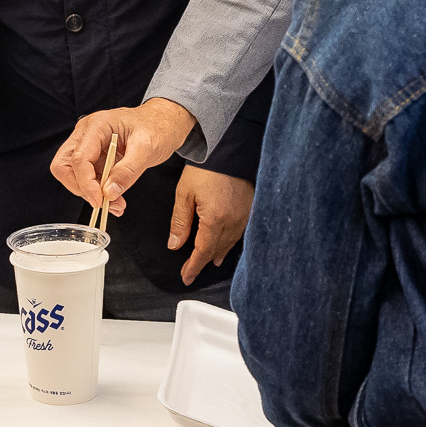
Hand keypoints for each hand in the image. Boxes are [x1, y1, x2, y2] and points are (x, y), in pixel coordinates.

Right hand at [50, 99, 197, 215]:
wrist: (164, 122)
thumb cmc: (157, 127)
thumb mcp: (148, 148)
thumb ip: (128, 170)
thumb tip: (109, 192)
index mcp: (97, 125)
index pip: (79, 157)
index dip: (86, 183)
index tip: (100, 200)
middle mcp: (87, 133)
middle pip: (64, 165)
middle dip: (80, 187)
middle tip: (101, 202)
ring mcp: (89, 145)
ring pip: (74, 174)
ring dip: (91, 193)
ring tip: (116, 205)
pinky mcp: (95, 156)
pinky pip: (88, 178)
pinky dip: (99, 192)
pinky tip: (116, 200)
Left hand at [170, 165, 252, 284]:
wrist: (230, 149)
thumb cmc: (206, 168)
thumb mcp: (184, 194)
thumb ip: (180, 222)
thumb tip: (175, 244)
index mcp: (215, 220)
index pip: (203, 252)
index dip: (194, 267)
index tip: (186, 277)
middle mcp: (232, 222)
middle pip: (216, 249)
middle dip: (203, 261)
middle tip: (192, 270)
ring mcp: (244, 216)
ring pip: (230, 243)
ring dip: (218, 252)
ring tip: (211, 260)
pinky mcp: (250, 208)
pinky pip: (240, 232)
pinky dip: (231, 241)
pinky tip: (228, 243)